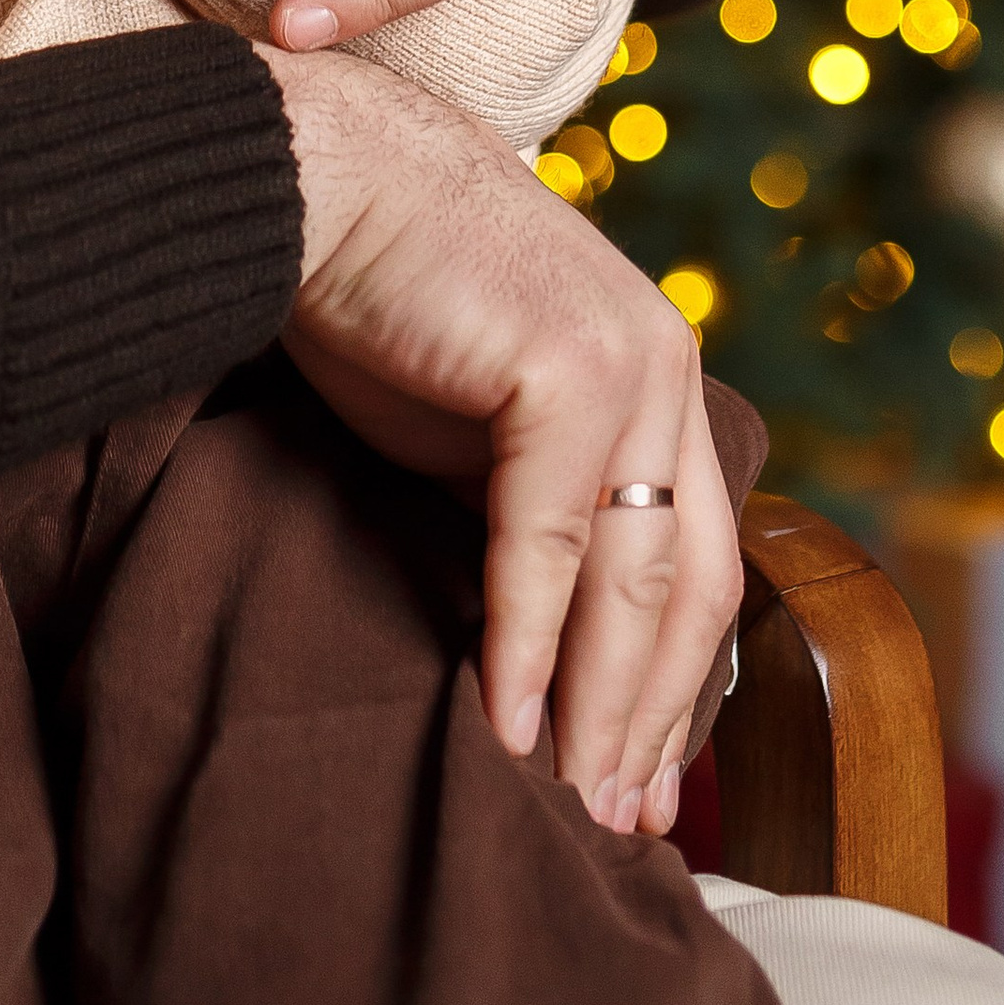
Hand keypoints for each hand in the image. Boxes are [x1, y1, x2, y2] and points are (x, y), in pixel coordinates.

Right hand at [261, 44, 738, 832]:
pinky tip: (507, 721)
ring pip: (632, 579)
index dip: (673, 687)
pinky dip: (529, 642)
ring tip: (567, 804)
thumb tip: (545, 648)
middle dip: (652, 720)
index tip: (643, 787)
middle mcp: (665, 368)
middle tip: (615, 828)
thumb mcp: (474, 423)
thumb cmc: (374, 293)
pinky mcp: (569, 368)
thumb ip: (529, 509)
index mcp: (655, 379)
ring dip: (600, 707)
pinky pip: (550, 543)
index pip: (695, 564)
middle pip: (687, 589)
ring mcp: (630, 363)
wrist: (308, 176)